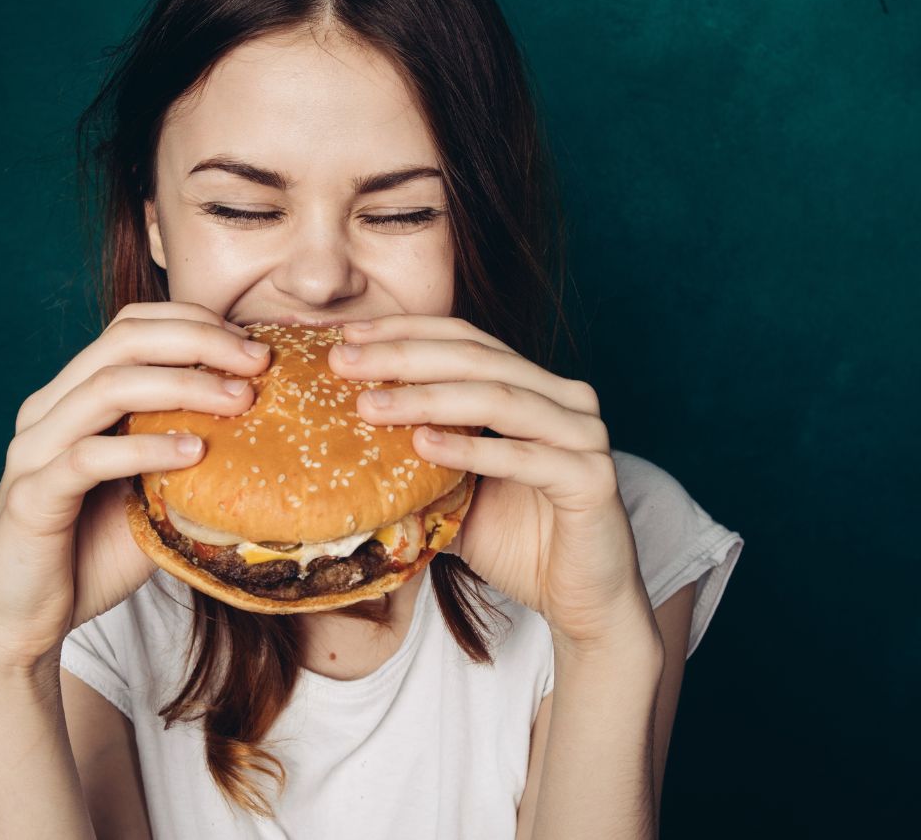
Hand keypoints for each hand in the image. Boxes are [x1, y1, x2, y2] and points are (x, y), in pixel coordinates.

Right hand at [0, 302, 271, 670]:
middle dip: (199, 341)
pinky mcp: (31, 496)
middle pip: (122, 342)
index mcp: (72, 397)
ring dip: (183, 386)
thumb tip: (265, 432)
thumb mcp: (151, 492)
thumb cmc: (92, 553)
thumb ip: (185, 454)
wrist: (26, 623)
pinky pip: (90, 457)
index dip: (193, 322)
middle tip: (259, 361)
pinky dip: (146, 448)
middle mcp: (47, 411)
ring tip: (240, 400)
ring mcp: (34, 450)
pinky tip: (194, 453)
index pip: (130, 328)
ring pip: (107, 388)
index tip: (252, 345)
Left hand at [328, 315, 658, 654]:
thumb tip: (340, 447)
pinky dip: (471, 449)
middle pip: (476, 358)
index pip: (465, 340)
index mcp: (533, 387)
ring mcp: (583, 435)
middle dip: (403, 357)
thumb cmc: (519, 543)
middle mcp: (564, 399)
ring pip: (498, 398)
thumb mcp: (455, 494)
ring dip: (427, 398)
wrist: (582, 602)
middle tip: (343, 361)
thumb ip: (417, 464)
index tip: (349, 334)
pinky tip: (422, 444)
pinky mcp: (593, 478)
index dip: (406, 331)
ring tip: (369, 405)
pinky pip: (524, 457)